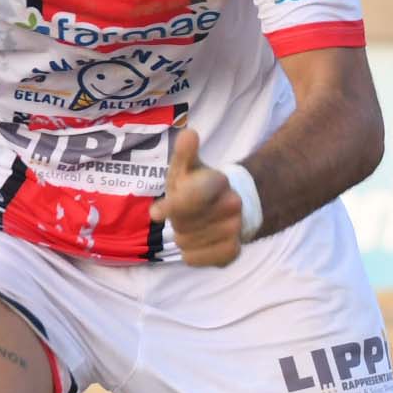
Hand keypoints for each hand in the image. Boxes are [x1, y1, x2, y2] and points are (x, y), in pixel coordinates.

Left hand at [149, 128, 243, 266]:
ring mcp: (233, 230)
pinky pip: (194, 259)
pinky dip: (191, 253)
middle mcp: (231, 206)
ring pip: (185, 243)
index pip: (194, 196)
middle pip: (181, 223)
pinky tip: (198, 242)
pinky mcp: (232, 252)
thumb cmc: (200, 186)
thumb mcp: (189, 167)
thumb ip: (185, 153)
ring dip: (182, 236)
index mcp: (218, 182)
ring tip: (193, 225)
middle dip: (176, 219)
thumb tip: (188, 133)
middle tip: (185, 211)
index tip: (155, 213)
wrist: (237, 207)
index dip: (173, 206)